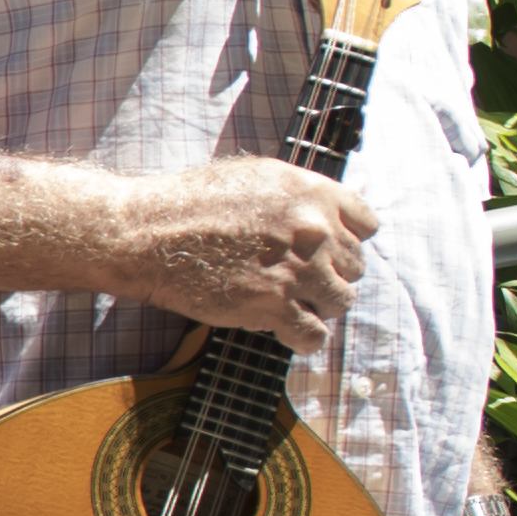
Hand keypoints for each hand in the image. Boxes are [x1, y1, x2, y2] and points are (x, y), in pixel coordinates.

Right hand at [112, 156, 373, 356]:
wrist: (150, 233)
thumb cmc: (193, 202)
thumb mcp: (258, 177)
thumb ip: (301, 196)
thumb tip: (328, 217)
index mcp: (314, 193)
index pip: (366, 225)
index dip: (345, 240)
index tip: (327, 250)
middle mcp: (315, 230)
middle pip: (355, 265)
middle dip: (329, 273)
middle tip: (298, 278)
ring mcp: (298, 270)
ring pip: (341, 301)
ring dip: (318, 304)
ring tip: (290, 303)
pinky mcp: (275, 307)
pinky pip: (314, 335)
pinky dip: (302, 337)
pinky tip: (284, 329)